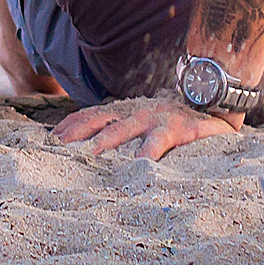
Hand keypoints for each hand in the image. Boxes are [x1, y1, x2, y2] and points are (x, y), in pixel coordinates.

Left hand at [52, 96, 237, 160]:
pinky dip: (149, 153)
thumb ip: (121, 130)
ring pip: (125, 129)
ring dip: (106, 141)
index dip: (69, 127)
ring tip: (91, 155)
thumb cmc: (175, 119)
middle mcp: (135, 112)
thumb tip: (90, 148)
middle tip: (57, 150)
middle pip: (98, 121)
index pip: (89, 116)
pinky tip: (140, 167)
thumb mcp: (144, 121)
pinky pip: (160, 142)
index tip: (48, 141)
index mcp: (125, 112)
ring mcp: (156, 118)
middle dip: (76, 134)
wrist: (214, 98)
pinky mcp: (179, 128)